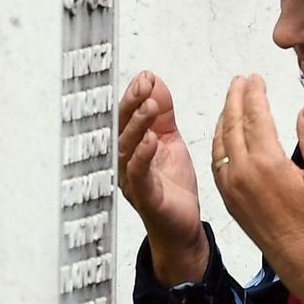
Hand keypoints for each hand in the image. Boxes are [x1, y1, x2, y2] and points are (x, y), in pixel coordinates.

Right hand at [117, 70, 207, 285]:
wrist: (182, 226)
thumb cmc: (172, 186)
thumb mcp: (170, 140)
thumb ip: (162, 113)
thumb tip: (153, 80)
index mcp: (132, 147)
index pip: (127, 116)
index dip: (134, 95)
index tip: (145, 77)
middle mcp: (126, 162)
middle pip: (121, 128)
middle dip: (131, 104)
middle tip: (144, 86)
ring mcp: (132, 180)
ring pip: (127, 148)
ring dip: (138, 125)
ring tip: (149, 106)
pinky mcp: (145, 196)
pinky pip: (139, 174)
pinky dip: (143, 156)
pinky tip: (151, 140)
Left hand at [211, 75, 303, 282]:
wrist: (301, 256)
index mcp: (267, 161)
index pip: (255, 116)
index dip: (254, 94)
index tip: (255, 78)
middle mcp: (243, 171)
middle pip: (233, 124)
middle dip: (235, 98)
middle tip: (240, 80)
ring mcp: (231, 185)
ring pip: (221, 142)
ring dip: (224, 117)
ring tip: (231, 100)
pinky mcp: (228, 198)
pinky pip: (217, 162)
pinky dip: (219, 141)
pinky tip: (225, 134)